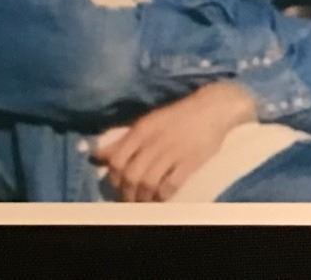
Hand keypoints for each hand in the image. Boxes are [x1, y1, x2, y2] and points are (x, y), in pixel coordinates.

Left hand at [90, 80, 258, 202]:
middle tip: (128, 199)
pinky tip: (160, 199)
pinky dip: (162, 196)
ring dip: (142, 198)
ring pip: (148, 183)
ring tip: (142, 203)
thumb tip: (98, 155)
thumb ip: (124, 140)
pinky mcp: (190, 162)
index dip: (113, 177)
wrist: (212, 108)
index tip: (115, 186)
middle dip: (126, 192)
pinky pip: (170, 186)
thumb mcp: (148, 122)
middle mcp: (153, 141)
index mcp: (141, 129)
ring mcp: (172, 152)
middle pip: (131, 174)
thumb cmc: (177, 115)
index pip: (117, 159)